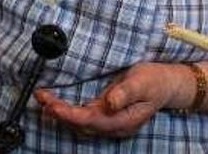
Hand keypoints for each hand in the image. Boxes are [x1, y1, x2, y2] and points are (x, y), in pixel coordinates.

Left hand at [34, 62, 191, 137]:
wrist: (166, 84)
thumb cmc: (154, 81)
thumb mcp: (143, 82)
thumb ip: (126, 93)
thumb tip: (110, 103)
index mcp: (124, 120)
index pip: (91, 120)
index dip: (70, 114)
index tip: (53, 105)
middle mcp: (114, 126)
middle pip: (81, 124)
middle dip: (59, 113)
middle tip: (40, 98)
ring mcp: (109, 122)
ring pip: (80, 123)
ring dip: (59, 112)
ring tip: (41, 99)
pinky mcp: (105, 115)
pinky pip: (82, 117)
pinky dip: (66, 110)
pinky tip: (54, 102)